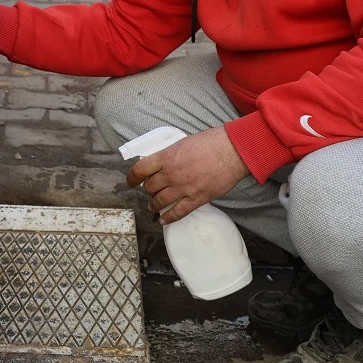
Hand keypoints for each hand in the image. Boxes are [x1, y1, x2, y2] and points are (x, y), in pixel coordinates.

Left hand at [126, 126, 249, 224]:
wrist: (233, 151)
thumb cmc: (212, 142)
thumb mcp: (183, 142)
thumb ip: (171, 154)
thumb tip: (164, 161)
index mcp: (166, 157)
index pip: (139, 169)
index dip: (131, 177)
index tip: (130, 181)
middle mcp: (171, 174)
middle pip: (149, 187)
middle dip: (148, 190)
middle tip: (150, 190)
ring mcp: (183, 188)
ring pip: (160, 202)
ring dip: (154, 205)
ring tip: (154, 206)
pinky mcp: (196, 199)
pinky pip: (177, 213)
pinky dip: (168, 218)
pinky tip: (164, 220)